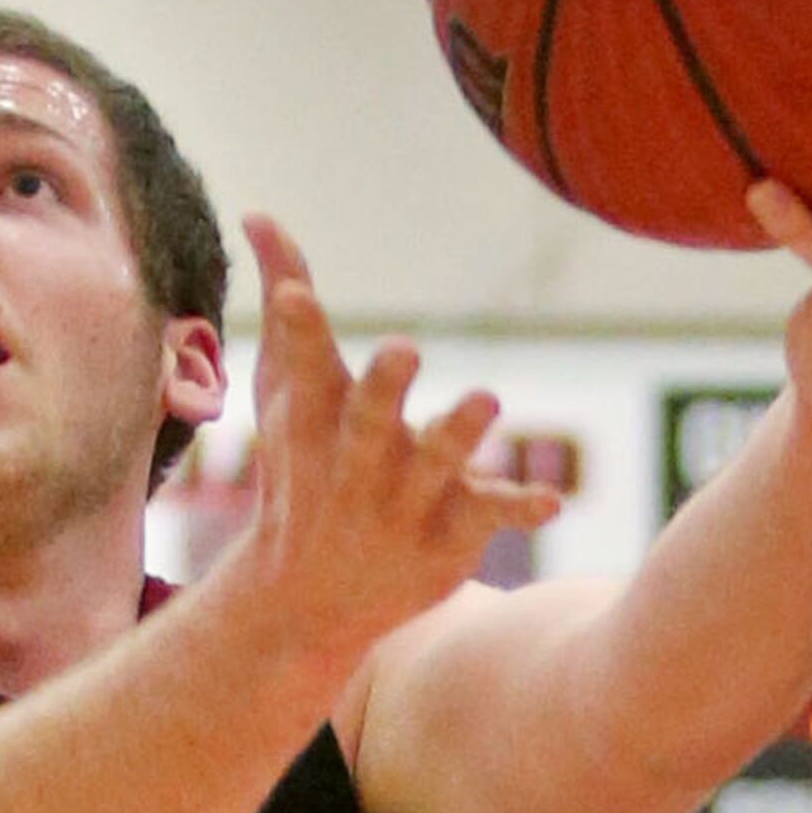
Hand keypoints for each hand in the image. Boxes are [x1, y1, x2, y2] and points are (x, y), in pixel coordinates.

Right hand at [223, 217, 564, 669]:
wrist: (304, 599)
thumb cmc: (300, 471)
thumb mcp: (285, 391)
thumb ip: (285, 304)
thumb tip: (258, 214)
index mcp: (315, 422)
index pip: (304, 367)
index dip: (299, 329)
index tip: (295, 294)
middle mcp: (356, 462)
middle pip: (368, 422)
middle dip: (383, 390)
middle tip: (402, 349)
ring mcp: (402, 501)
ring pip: (434, 464)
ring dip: (457, 434)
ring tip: (486, 399)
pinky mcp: (448, 531)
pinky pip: (488, 514)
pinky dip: (518, 507)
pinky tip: (553, 501)